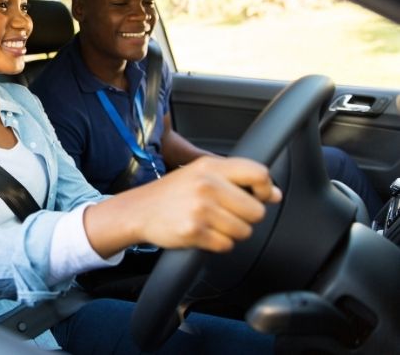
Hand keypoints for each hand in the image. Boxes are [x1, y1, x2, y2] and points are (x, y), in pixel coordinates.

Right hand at [84, 156, 280, 257]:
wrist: (138, 210)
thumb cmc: (172, 193)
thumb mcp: (202, 175)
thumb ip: (238, 180)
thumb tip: (274, 194)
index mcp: (211, 167)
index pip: (259, 174)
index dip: (265, 189)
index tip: (257, 196)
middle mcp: (207, 185)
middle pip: (256, 210)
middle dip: (246, 217)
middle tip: (226, 213)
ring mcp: (200, 209)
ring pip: (244, 231)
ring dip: (232, 232)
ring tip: (211, 223)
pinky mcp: (194, 231)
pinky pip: (226, 245)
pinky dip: (218, 244)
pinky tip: (203, 233)